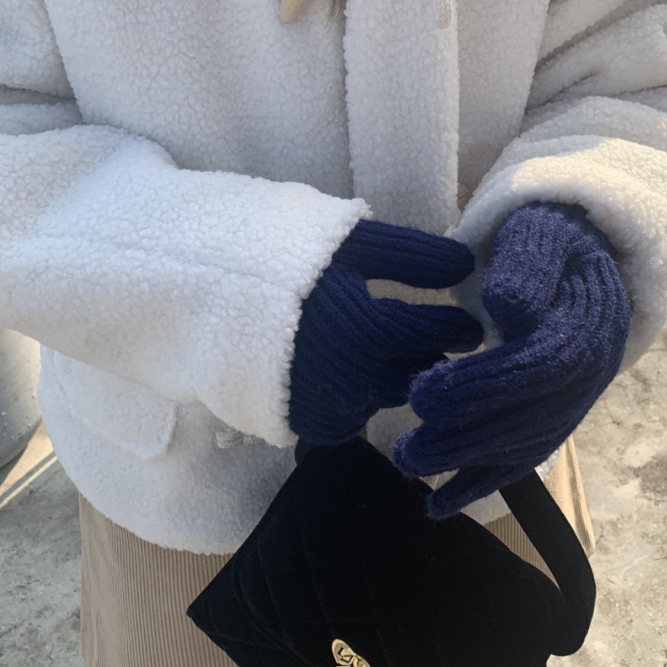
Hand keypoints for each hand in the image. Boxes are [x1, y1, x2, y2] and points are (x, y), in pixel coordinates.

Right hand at [287, 219, 482, 444]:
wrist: (199, 287)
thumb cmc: (279, 253)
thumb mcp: (347, 241)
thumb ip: (410, 255)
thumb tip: (466, 265)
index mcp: (369, 330)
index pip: (439, 333)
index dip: (458, 325)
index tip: (468, 322)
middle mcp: (353, 380)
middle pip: (418, 373)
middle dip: (427, 354)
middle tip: (425, 336)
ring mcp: (326, 407)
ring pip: (385, 397)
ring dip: (391, 376)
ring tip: (377, 349)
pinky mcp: (303, 425)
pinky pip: (350, 419)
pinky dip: (354, 398)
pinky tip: (341, 371)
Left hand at [392, 202, 630, 517]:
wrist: (573, 255)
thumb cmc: (546, 238)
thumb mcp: (539, 232)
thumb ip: (527, 265)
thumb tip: (508, 310)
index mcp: (589, 321)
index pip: (540, 364)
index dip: (485, 384)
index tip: (424, 394)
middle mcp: (590, 371)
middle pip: (532, 416)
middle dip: (467, 437)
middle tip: (407, 448)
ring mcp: (573, 399)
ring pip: (525, 444)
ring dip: (467, 464)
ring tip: (409, 467)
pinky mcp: (551, 415)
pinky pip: (523, 456)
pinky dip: (481, 483)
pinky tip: (438, 503)